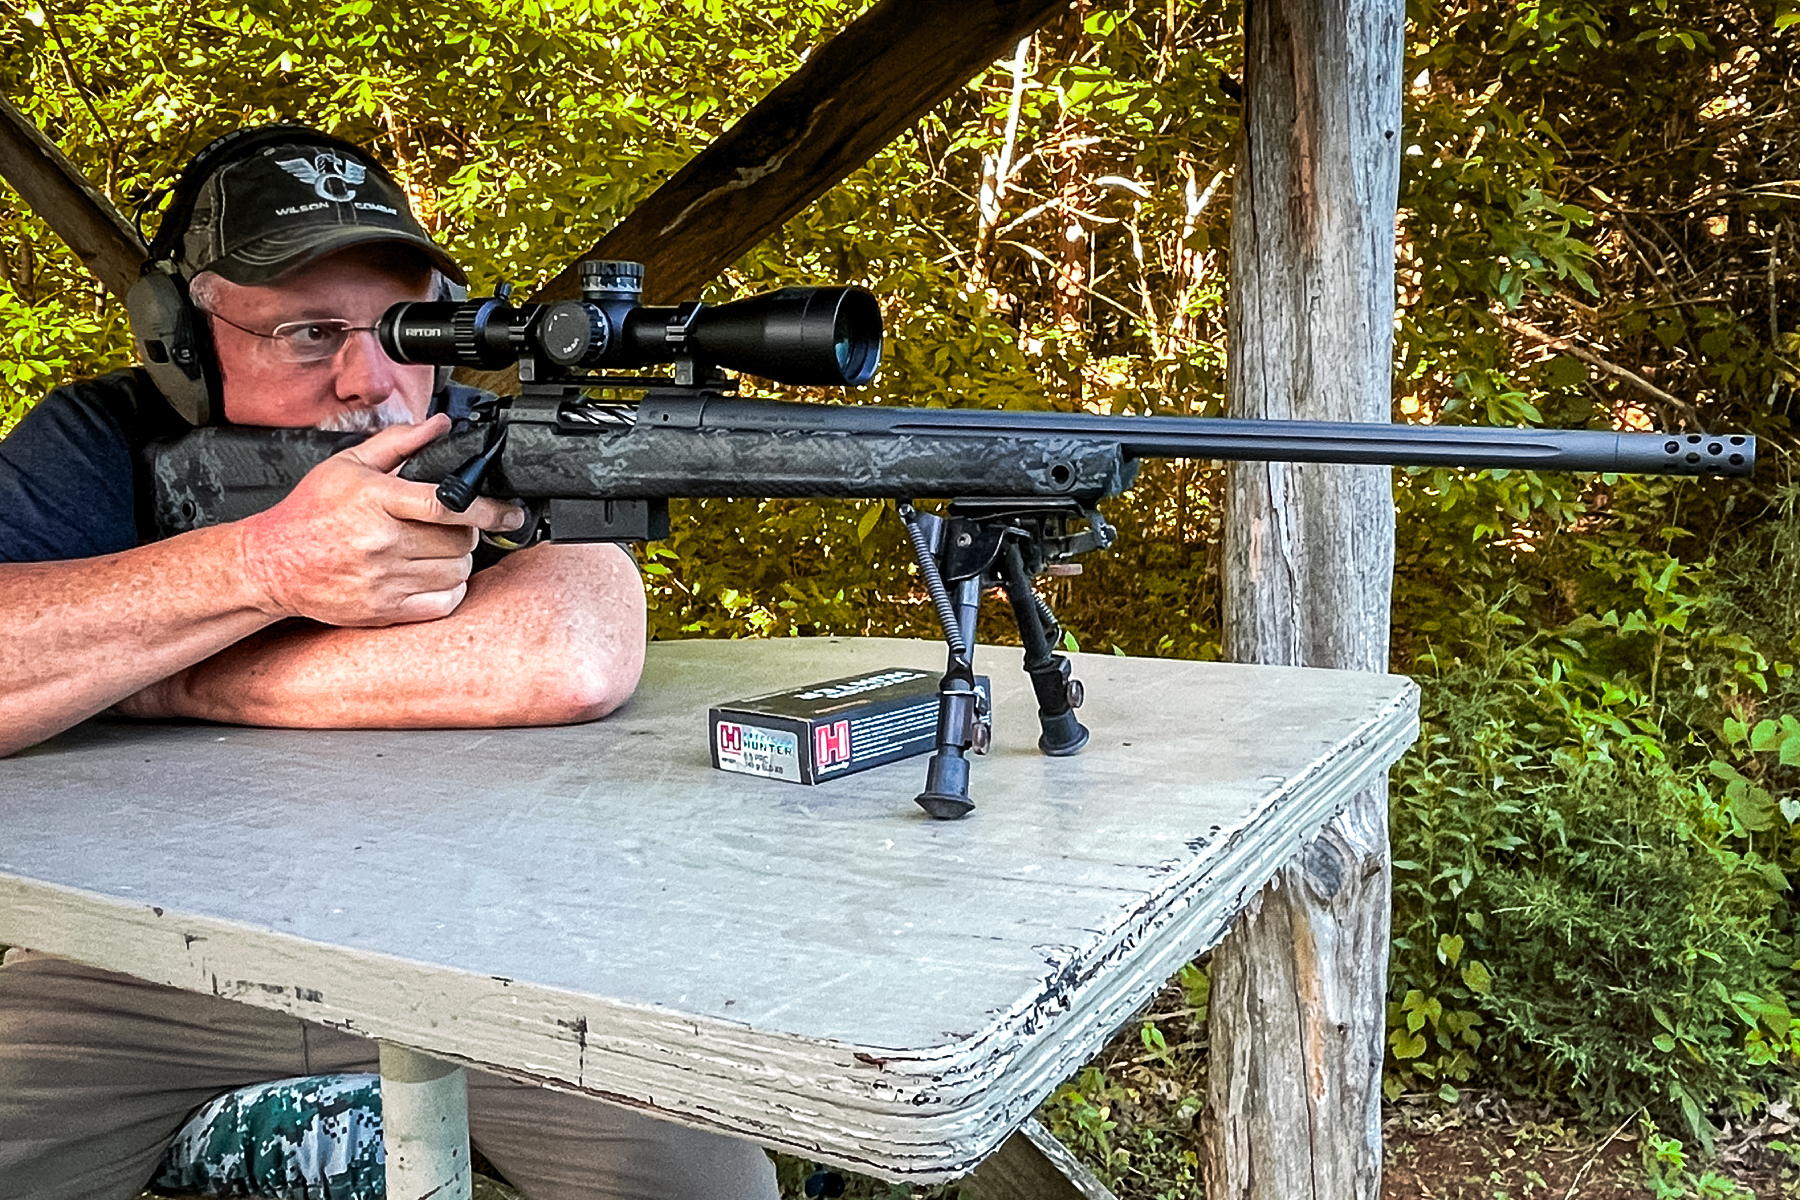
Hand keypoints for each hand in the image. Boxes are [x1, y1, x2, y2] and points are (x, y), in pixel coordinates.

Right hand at [238, 414, 524, 625]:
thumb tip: (440, 425)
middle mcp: (381, 542)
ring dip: (459, 560)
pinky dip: (450, 590)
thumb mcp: (348, 466)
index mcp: (376, 501)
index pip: (447, 505)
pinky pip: (444, 603)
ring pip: (457, 572)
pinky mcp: (385, 610)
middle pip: (459, 541)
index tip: (508, 511)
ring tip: (438, 549)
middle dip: (468, 532)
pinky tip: (434, 575)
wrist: (271, 564)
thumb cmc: (309, 513)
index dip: (487, 508)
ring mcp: (384, 580)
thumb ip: (400, 443)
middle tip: (454, 526)